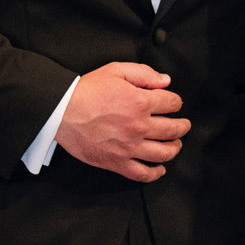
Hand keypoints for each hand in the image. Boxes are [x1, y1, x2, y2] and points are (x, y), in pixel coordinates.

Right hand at [57, 62, 188, 181]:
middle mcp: (139, 126)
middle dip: (182, 126)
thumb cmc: (86, 91)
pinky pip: (142, 174)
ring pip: (164, 153)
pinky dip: (155, 173)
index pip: (172, 103)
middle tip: (183, 125)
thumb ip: (144, 74)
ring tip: (175, 144)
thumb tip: (165, 81)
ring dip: (174, 148)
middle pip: (173, 129)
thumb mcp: (116, 71)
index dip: (176, 102)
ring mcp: (129, 147)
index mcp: (140, 102)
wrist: (61, 111)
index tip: (174, 104)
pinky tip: (159, 168)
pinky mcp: (117, 162)